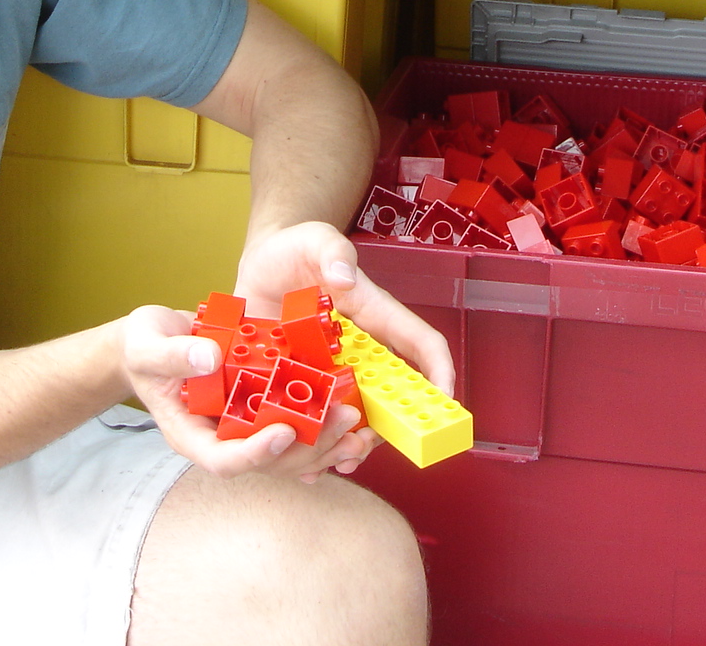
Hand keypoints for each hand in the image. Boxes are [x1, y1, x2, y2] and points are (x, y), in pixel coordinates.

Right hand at [118, 305, 366, 481]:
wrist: (154, 341)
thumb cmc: (144, 346)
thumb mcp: (148, 345)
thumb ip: (174, 355)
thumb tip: (209, 358)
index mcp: (192, 434)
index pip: (224, 460)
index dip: (256, 454)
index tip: (285, 432)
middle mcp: (222, 437)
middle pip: (268, 462)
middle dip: (308, 447)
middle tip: (343, 420)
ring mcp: (243, 427)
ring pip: (289, 451)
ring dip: (326, 442)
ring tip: (358, 424)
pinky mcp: (261, 409)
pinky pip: (295, 426)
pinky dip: (324, 426)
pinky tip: (353, 415)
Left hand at [235, 221, 456, 475]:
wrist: (260, 266)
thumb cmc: (295, 249)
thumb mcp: (313, 240)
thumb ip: (331, 251)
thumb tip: (345, 276)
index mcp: (377, 317)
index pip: (421, 345)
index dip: (440, 375)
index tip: (444, 406)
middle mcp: (362, 351)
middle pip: (392, 396)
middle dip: (389, 428)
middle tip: (363, 447)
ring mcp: (335, 371)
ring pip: (358, 418)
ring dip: (351, 444)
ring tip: (331, 462)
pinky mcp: (305, 385)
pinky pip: (319, 422)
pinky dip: (316, 446)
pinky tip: (304, 466)